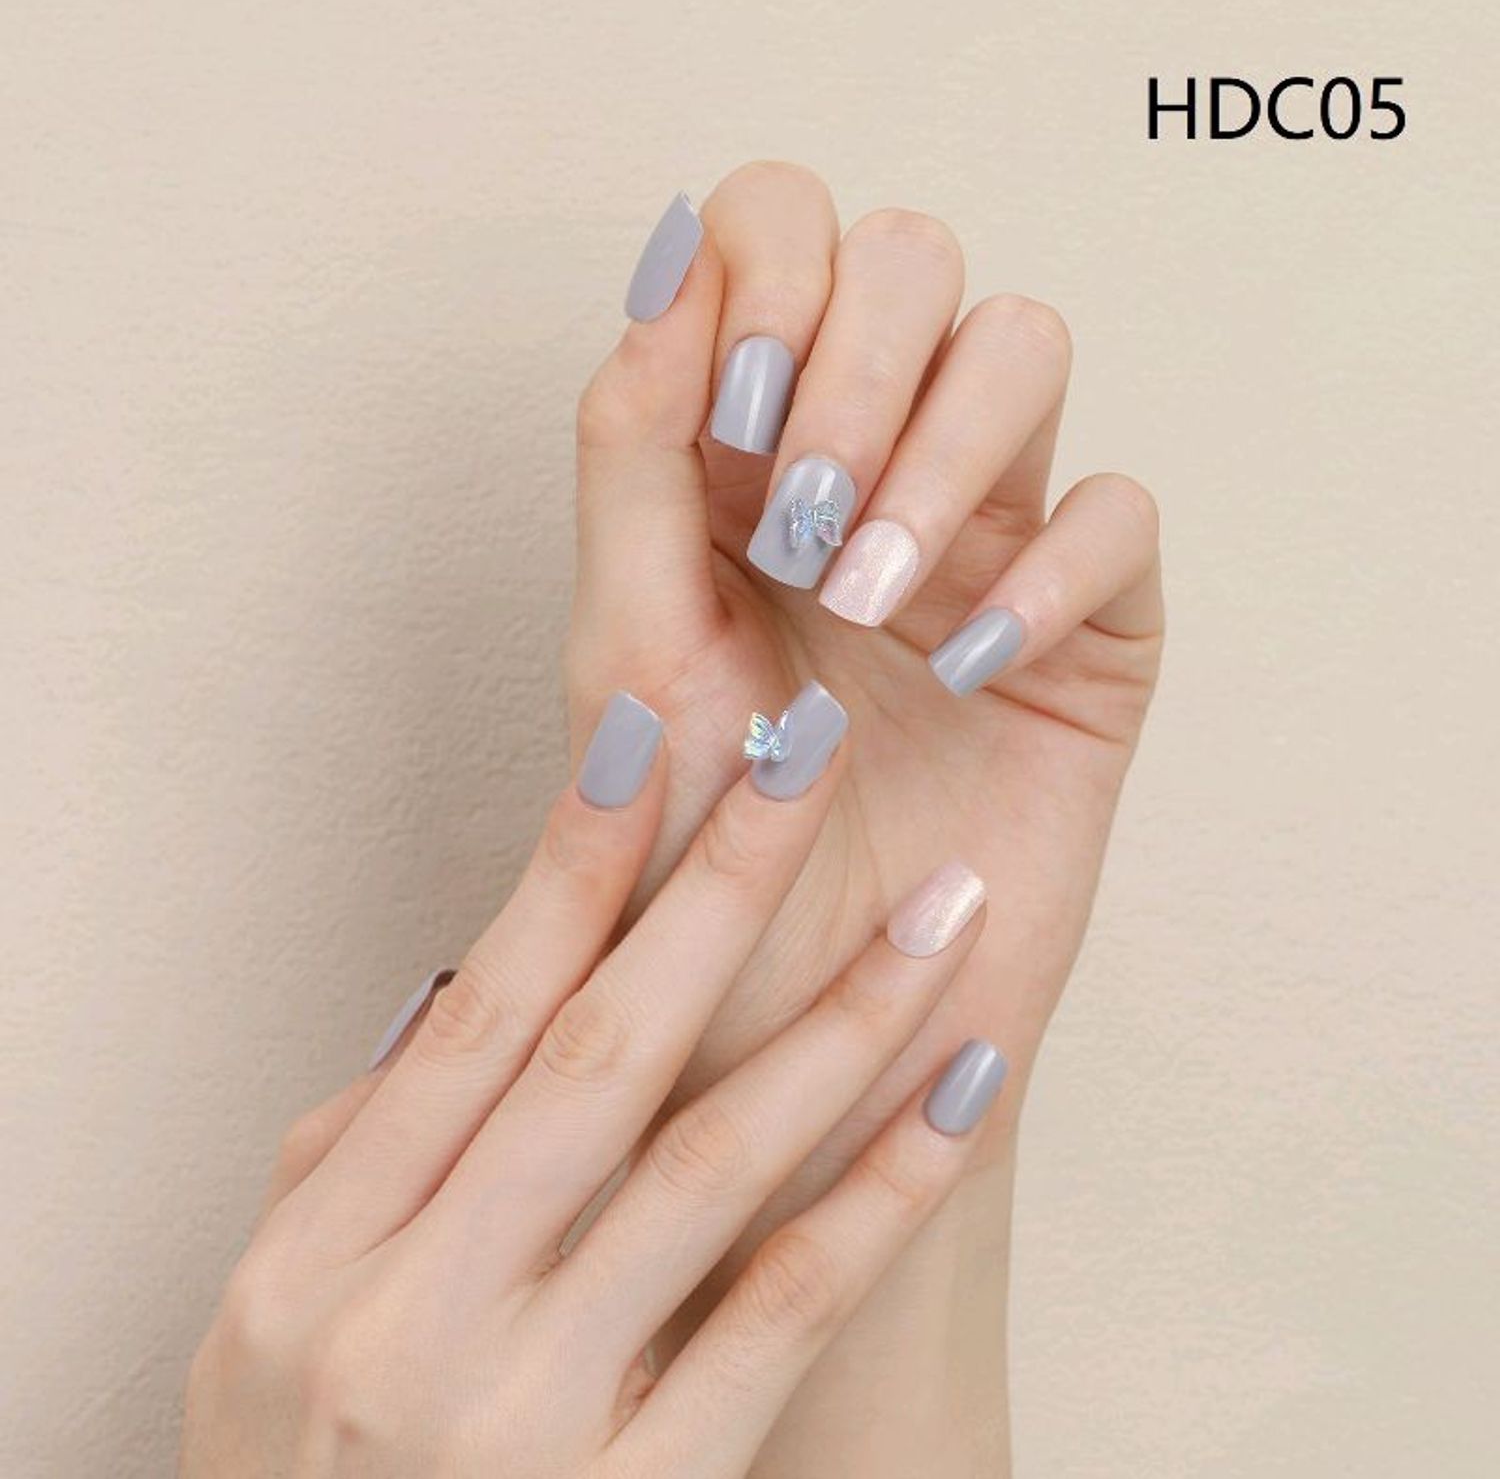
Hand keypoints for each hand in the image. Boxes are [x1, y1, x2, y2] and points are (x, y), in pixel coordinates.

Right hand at [180, 698, 1000, 1477]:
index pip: (479, 1018)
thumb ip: (360, 1157)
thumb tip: (472, 989)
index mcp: (318, 1255)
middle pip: (601, 1052)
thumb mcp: (275, 1323)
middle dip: (721, 883)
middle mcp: (414, 1318)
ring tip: (942, 908)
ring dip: (840, 1018)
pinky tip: (962, 1091)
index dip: (574, 866)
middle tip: (811, 750)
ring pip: (711, 1167)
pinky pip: (785, 1318)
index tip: (659, 736)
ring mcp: (531, 1413)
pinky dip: (883, 1195)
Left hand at [570, 163, 1162, 1470]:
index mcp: (743, 451)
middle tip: (804, 522)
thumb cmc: (694, 855)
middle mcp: (868, 465)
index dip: (763, 279)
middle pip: (911, 259)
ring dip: (947, 450)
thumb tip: (665, 259)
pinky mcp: (1088, 627)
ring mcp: (985, 537)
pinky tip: (967, 665)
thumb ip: (633, 454)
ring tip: (870, 599)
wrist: (803, 1030)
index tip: (732, 423)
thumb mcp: (627, 648)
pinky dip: (1050, 568)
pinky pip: (1118, 515)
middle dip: (855, 365)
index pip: (777, 233)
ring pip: (1024, 346)